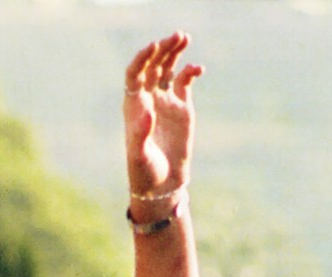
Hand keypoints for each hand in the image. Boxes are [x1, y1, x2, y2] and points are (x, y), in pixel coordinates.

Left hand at [124, 34, 200, 199]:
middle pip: (153, 65)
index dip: (142, 58)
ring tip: (184, 38)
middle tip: (176, 36)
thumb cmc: (145, 172)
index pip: (134, 74)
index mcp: (133, 106)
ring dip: (175, 52)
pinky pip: (186, 81)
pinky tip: (198, 69)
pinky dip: (191, 71)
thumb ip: (141, 134)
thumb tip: (148, 114)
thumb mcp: (140, 155)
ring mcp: (165, 101)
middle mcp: (148, 99)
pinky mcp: (182, 107)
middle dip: (162, 49)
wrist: (162, 184)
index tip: (153, 47)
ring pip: (169, 68)